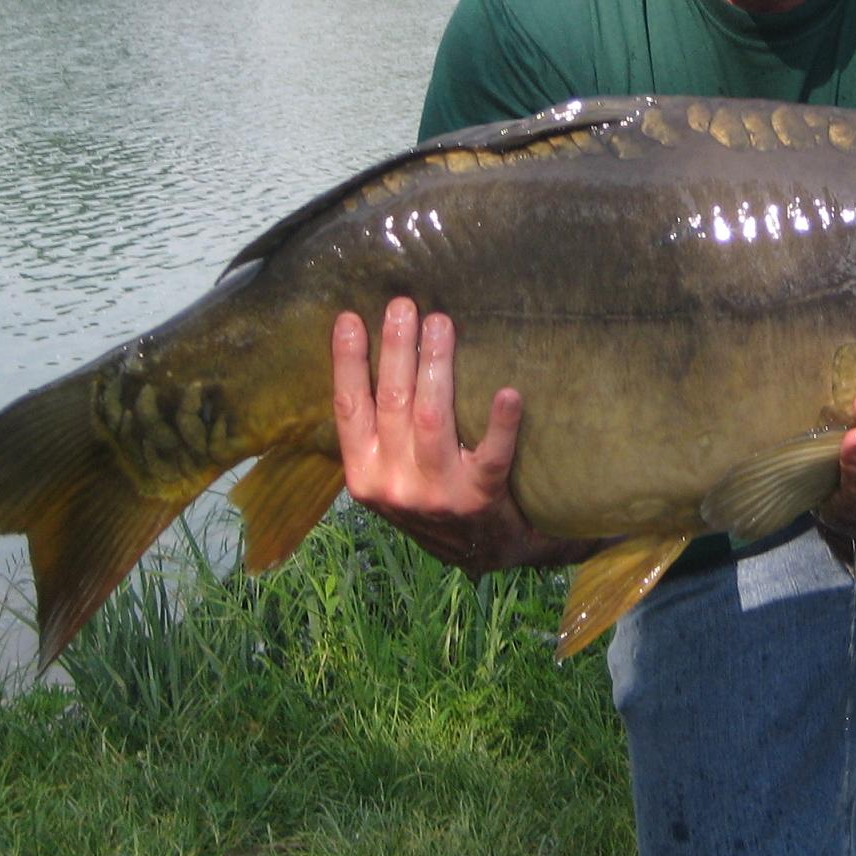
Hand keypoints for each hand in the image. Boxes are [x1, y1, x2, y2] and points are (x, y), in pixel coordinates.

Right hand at [332, 298, 589, 576]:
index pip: (349, 410)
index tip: (349, 318)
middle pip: (393, 403)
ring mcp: (438, 493)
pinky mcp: (481, 497)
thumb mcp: (388, 476)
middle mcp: (395, 485)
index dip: (347, 363)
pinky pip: (492, 455)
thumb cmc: (432, 497)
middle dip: (397, 349)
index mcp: (364, 476)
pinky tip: (509, 393)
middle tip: (404, 304)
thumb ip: (378, 432)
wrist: (481, 551)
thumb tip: (374, 352)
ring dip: (436, 366)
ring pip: (433, 419)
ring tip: (440, 323)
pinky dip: (500, 424)